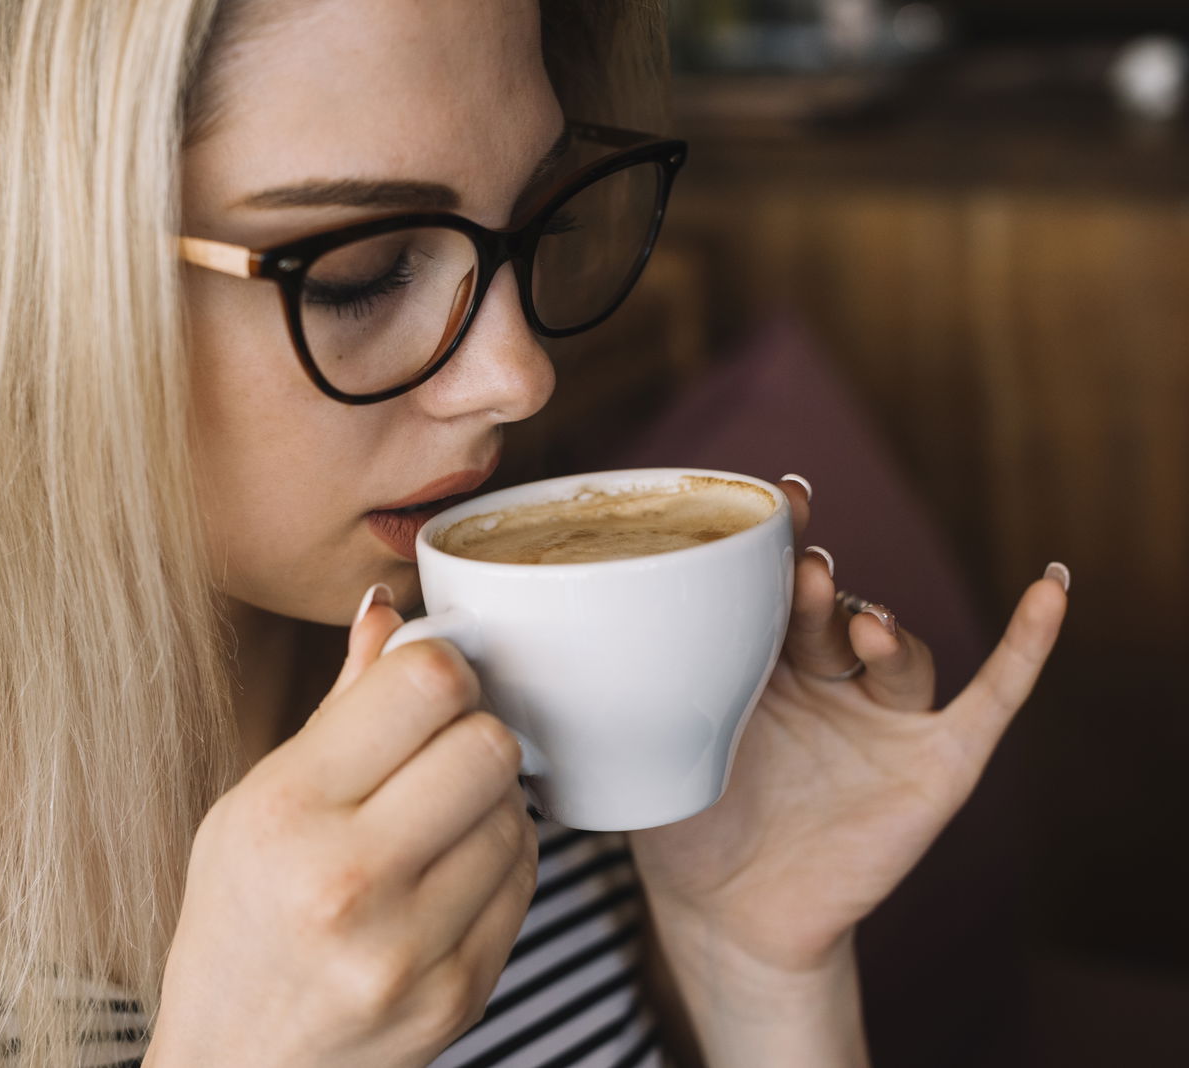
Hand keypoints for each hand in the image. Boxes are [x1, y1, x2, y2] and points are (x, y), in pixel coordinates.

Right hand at [148, 588, 537, 1067]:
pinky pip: (525, 884)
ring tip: (437, 821)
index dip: (440, 668)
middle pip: (488, 744)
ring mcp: (410, 948)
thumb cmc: (237, 925)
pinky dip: (499, 863)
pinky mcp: (460, 994)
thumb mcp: (253, 807)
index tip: (427, 686)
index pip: (424, 685)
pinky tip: (450, 872)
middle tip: (439, 751)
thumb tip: (389, 608)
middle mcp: (347, 881)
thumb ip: (337, 708)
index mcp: (285, 813)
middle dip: (471, 732)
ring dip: (489, 803)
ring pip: (518, 813)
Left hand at [627, 478, 1069, 976]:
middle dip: (821, 585)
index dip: (781, 540)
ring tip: (859, 622)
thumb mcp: (649, 745)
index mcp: (756, 659)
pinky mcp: (937, 759)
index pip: (774, 585)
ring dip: (883, 625)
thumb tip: (531, 622)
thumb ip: (627, 684)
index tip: (780, 495)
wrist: (729, 916)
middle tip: (805, 568)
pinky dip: (1027, 643)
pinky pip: (992, 694)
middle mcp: (823, 676)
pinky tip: (1052, 587)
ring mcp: (882, 715)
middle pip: (834, 609)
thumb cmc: (683, 825)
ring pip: (898, 646)